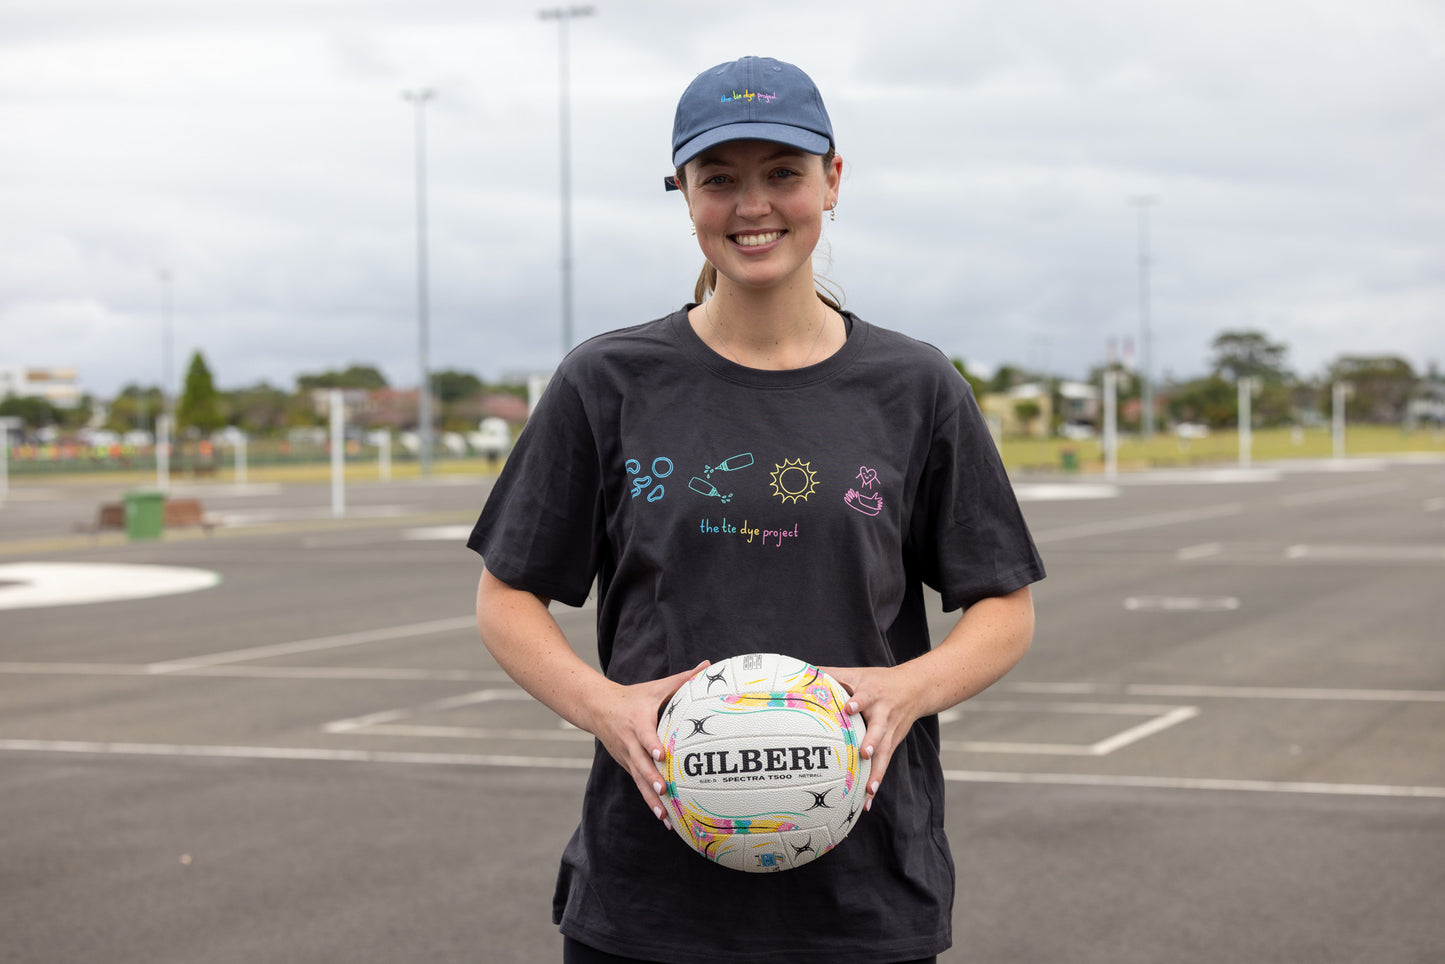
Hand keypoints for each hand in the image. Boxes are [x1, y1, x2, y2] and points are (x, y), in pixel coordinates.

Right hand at [587, 660, 708, 829]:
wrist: (598, 708)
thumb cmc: (634, 697)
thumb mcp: (656, 687)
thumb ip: (682, 679)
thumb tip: (708, 665)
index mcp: (638, 722)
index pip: (644, 735)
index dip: (651, 745)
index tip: (661, 755)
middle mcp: (630, 742)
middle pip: (640, 763)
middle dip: (651, 778)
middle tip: (664, 790)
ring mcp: (627, 757)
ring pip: (639, 780)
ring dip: (651, 798)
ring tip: (664, 816)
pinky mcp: (628, 766)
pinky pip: (639, 786)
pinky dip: (650, 802)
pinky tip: (663, 818)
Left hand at [817, 663, 922, 812]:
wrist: (915, 689)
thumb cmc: (876, 681)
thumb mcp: (856, 674)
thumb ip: (830, 674)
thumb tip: (800, 673)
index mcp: (872, 694)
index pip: (865, 697)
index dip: (858, 702)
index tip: (849, 707)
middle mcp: (883, 714)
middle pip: (879, 729)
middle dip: (872, 740)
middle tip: (864, 753)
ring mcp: (889, 732)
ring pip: (884, 753)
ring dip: (876, 771)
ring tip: (868, 789)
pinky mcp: (892, 745)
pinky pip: (883, 765)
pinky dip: (876, 782)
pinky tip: (867, 800)